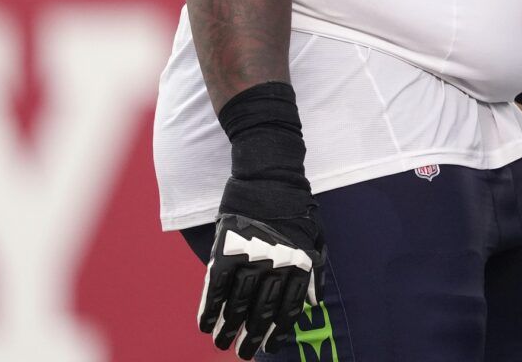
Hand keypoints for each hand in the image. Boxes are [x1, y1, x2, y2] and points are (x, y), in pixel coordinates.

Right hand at [199, 178, 322, 357]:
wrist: (269, 178)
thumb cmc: (294, 210)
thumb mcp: (315, 239)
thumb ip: (314, 271)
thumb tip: (312, 304)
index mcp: (300, 265)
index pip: (288, 310)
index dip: (276, 334)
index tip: (266, 348)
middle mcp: (276, 266)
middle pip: (261, 313)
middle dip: (250, 338)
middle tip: (241, 353)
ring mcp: (250, 259)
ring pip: (236, 305)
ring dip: (227, 330)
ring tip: (221, 344)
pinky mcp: (226, 250)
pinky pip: (215, 289)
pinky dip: (209, 309)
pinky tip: (205, 324)